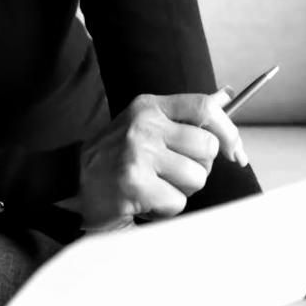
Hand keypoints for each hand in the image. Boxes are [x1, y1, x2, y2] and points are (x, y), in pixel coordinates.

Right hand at [75, 90, 247, 230]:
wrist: (70, 182)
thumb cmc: (115, 157)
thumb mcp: (145, 125)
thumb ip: (183, 115)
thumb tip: (226, 97)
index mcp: (148, 106)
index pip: (204, 107)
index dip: (228, 131)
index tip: (235, 153)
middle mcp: (143, 124)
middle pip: (207, 147)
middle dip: (199, 168)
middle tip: (173, 174)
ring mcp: (138, 152)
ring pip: (196, 178)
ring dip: (181, 191)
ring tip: (154, 187)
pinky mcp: (134, 182)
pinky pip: (176, 202)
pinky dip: (163, 209)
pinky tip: (143, 200)